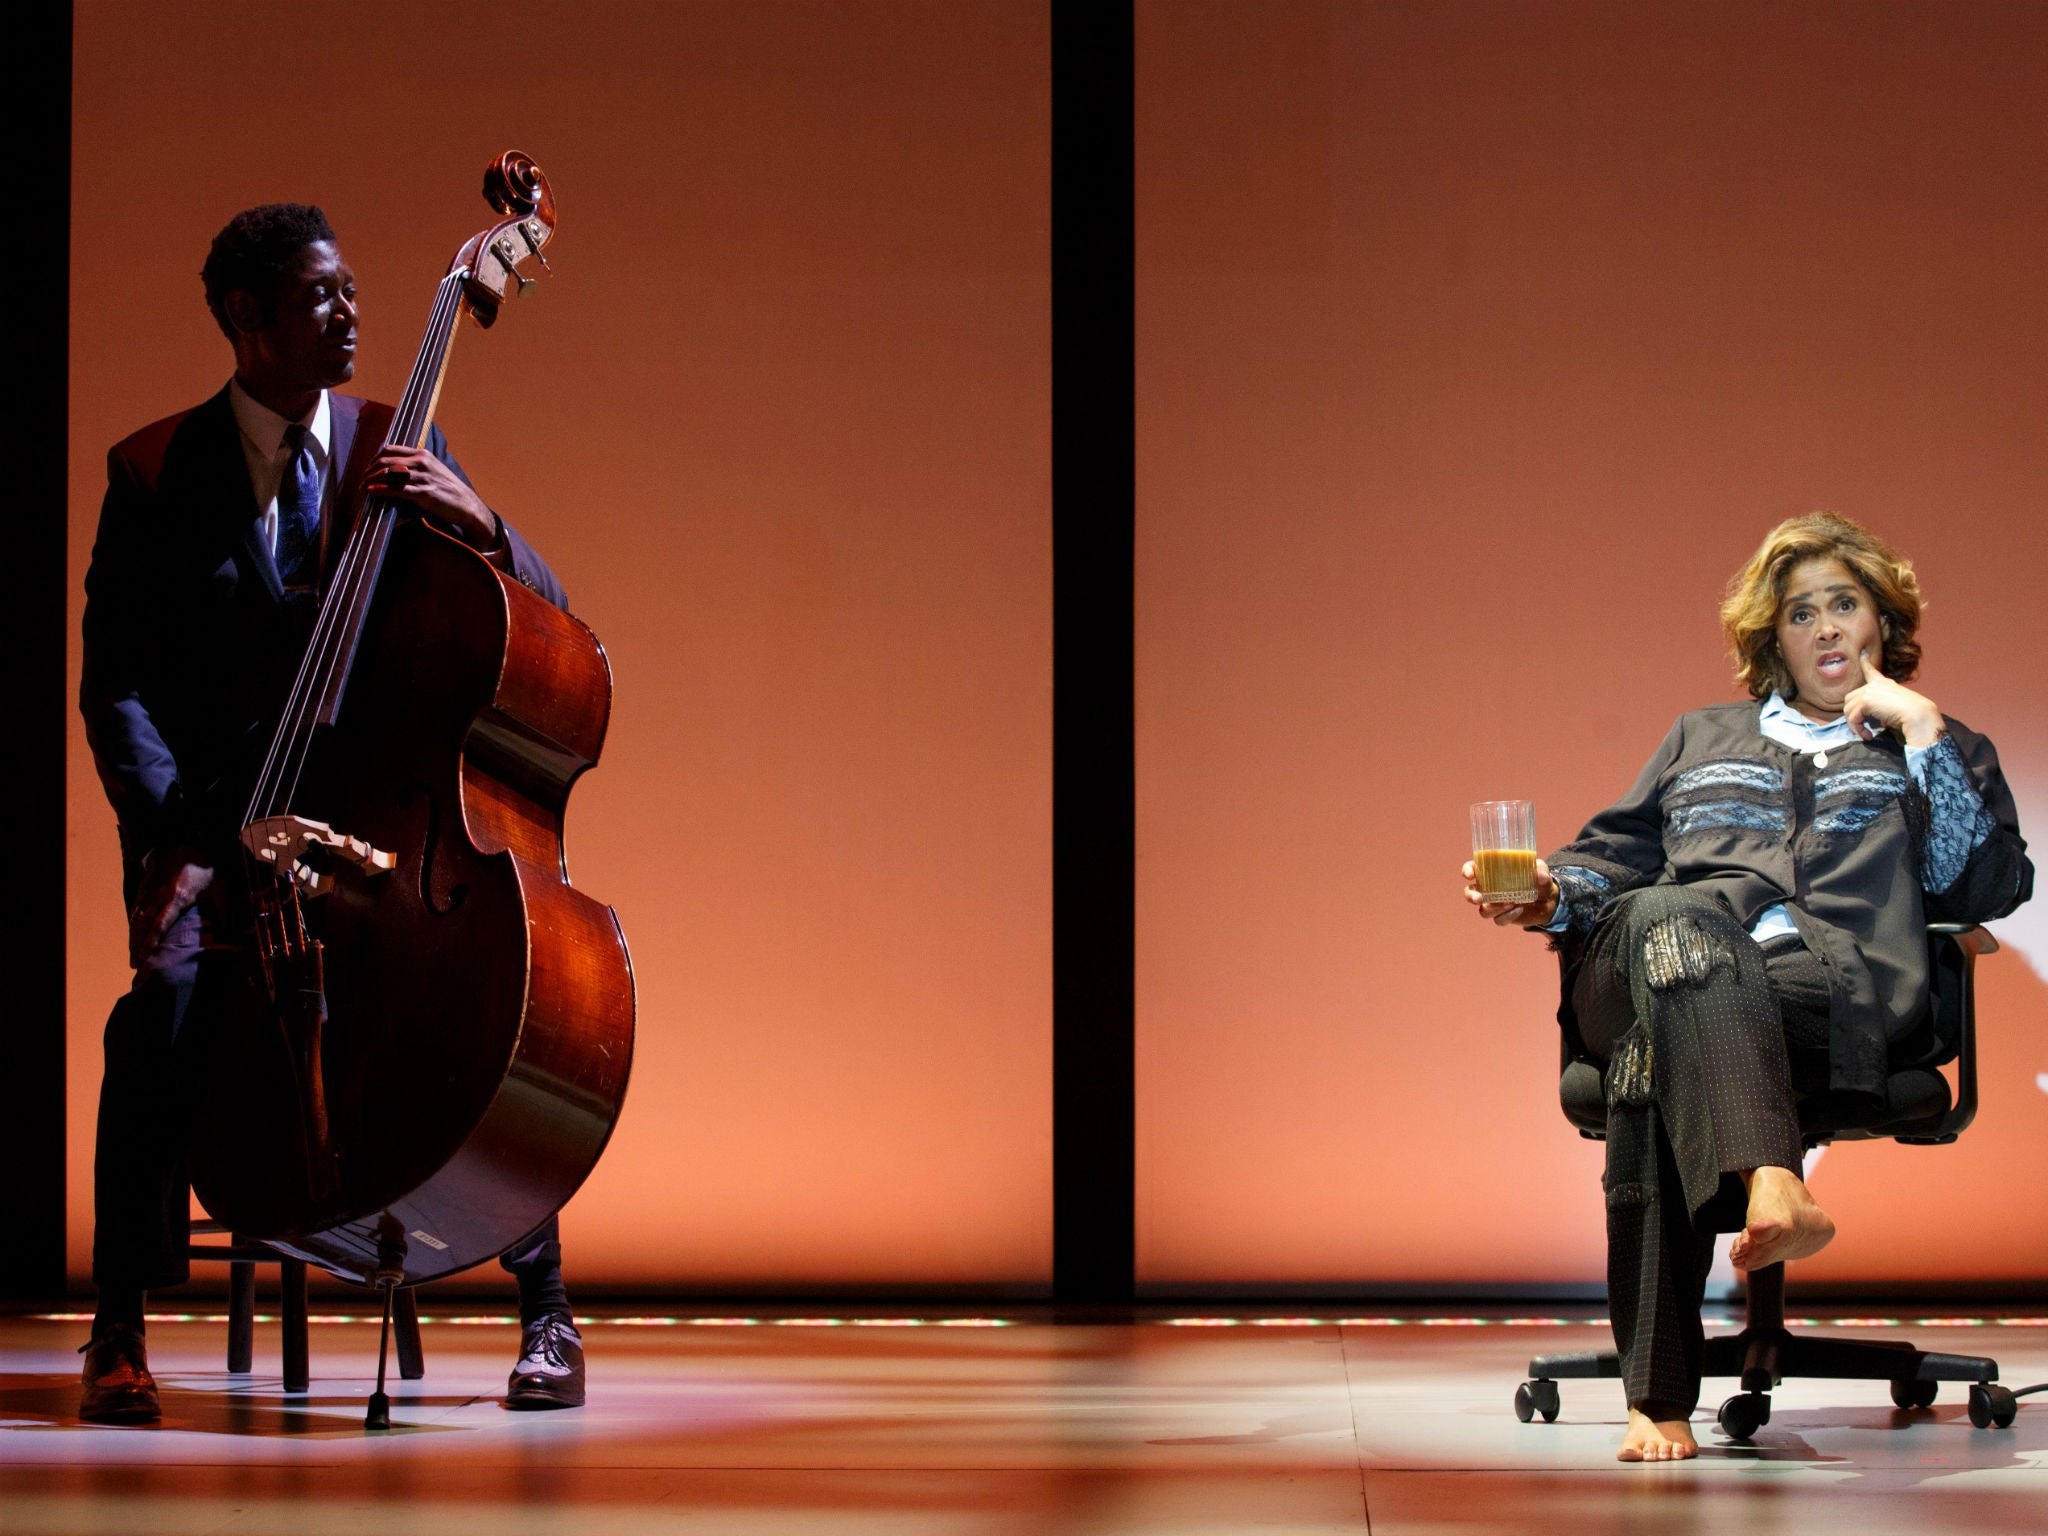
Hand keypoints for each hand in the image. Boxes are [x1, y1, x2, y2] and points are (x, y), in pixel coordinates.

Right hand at [129, 848, 214, 967]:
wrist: (189, 844)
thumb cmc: (208, 869)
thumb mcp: (221, 889)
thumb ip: (225, 913)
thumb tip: (234, 934)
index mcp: (177, 897)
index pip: (160, 924)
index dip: (151, 942)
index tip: (145, 957)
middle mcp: (159, 895)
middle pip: (143, 925)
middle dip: (138, 946)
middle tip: (135, 965)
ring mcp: (149, 890)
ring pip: (137, 918)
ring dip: (133, 938)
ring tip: (132, 956)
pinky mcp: (145, 886)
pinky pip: (136, 908)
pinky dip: (133, 924)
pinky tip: (133, 936)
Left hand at [366, 447, 500, 550]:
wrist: (467, 506)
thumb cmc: (449, 491)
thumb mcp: (434, 471)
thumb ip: (415, 467)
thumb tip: (393, 471)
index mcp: (423, 455)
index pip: (390, 450)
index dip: (374, 458)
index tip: (368, 468)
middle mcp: (422, 463)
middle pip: (385, 461)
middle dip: (369, 470)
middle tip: (362, 480)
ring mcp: (423, 478)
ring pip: (388, 474)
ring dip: (371, 480)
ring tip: (363, 488)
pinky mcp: (424, 493)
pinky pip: (396, 490)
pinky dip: (381, 490)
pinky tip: (372, 492)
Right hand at [1462, 856, 1559, 927]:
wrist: (1549, 901)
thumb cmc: (1539, 880)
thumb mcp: (1542, 871)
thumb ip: (1541, 871)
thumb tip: (1540, 875)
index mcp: (1492, 872)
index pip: (1472, 869)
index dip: (1467, 871)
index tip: (1470, 875)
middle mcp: (1489, 889)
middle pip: (1469, 893)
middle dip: (1470, 896)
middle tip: (1479, 898)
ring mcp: (1495, 904)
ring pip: (1483, 910)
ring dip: (1492, 908)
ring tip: (1510, 902)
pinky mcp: (1503, 916)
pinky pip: (1498, 920)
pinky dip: (1507, 916)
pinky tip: (1518, 910)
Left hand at [1842, 649, 1942, 748]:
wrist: (1919, 715)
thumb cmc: (1912, 715)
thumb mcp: (1894, 708)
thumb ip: (1882, 709)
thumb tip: (1878, 720)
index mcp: (1885, 683)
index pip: (1871, 671)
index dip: (1865, 663)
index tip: (1862, 653)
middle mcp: (1875, 684)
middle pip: (1850, 699)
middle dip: (1852, 714)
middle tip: (1861, 728)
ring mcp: (1869, 691)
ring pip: (1848, 709)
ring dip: (1854, 724)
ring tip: (1865, 734)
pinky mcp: (1866, 701)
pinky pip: (1853, 718)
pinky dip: (1857, 729)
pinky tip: (1868, 736)